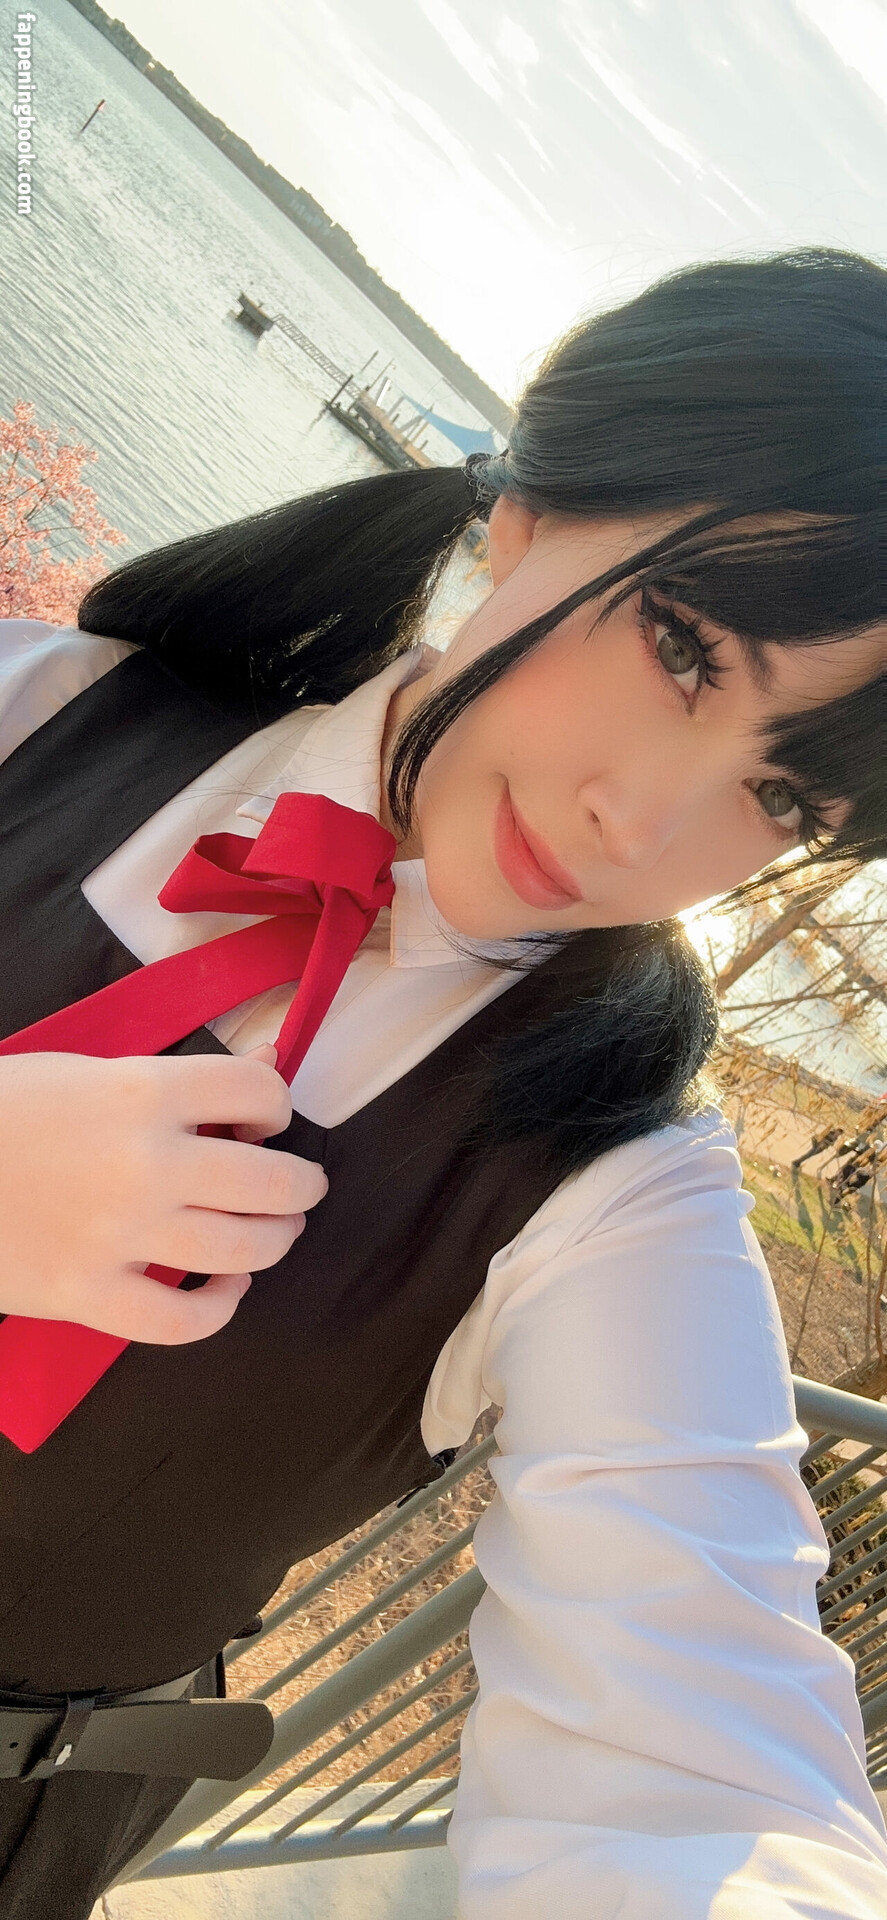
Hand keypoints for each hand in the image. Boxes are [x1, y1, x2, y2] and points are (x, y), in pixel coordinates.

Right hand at [0, 1041, 326, 1342]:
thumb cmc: (1, 1109)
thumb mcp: (85, 1070)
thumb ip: (176, 1078)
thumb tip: (267, 1067)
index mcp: (142, 1092)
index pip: (258, 1094)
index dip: (275, 1107)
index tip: (261, 1121)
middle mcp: (146, 1165)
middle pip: (272, 1182)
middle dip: (301, 1185)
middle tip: (297, 1188)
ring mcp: (119, 1236)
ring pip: (243, 1250)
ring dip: (274, 1241)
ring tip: (271, 1233)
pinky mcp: (86, 1296)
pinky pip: (183, 1322)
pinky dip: (220, 1310)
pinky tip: (224, 1290)